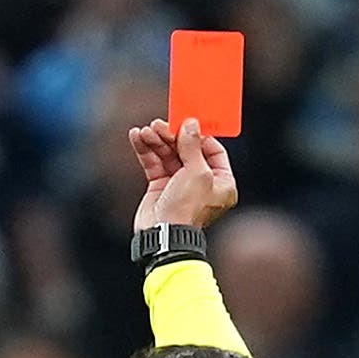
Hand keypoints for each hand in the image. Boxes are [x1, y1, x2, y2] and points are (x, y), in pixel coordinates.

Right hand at [130, 114, 239, 230]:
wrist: (162, 234)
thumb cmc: (187, 208)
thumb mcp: (197, 172)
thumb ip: (193, 145)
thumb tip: (191, 124)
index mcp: (222, 182)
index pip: (213, 150)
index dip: (199, 135)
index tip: (186, 123)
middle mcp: (202, 182)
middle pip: (187, 149)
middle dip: (171, 136)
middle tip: (159, 124)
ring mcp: (180, 184)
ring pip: (168, 154)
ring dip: (156, 141)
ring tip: (145, 131)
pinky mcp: (160, 187)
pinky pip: (154, 163)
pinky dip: (145, 150)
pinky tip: (136, 137)